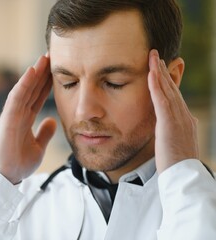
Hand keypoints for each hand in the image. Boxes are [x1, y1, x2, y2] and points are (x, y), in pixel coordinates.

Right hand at [0, 55, 56, 183]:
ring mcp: (12, 114)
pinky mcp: (7, 118)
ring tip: (44, 58)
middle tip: (52, 56)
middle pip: (32, 89)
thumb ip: (45, 133)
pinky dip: (24, 84)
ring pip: (24, 89)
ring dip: (33, 73)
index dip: (47, 83)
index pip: (38, 96)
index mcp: (25, 118)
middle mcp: (18, 113)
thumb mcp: (39, 146)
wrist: (8, 176)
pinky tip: (32, 71)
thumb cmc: (19, 162)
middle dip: (42, 73)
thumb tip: (53, 121)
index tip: (57, 70)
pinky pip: (16, 97)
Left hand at [148, 49, 198, 172]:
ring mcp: (178, 118)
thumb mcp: (176, 144)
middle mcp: (184, 115)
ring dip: (159, 72)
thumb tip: (174, 127)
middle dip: (163, 71)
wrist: (183, 177)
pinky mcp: (170, 123)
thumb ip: (174, 132)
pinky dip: (156, 86)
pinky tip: (151, 73)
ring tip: (152, 57)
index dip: (166, 81)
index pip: (174, 96)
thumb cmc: (176, 164)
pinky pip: (162, 100)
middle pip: (171, 88)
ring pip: (167, 90)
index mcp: (184, 120)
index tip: (159, 69)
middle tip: (155, 55)